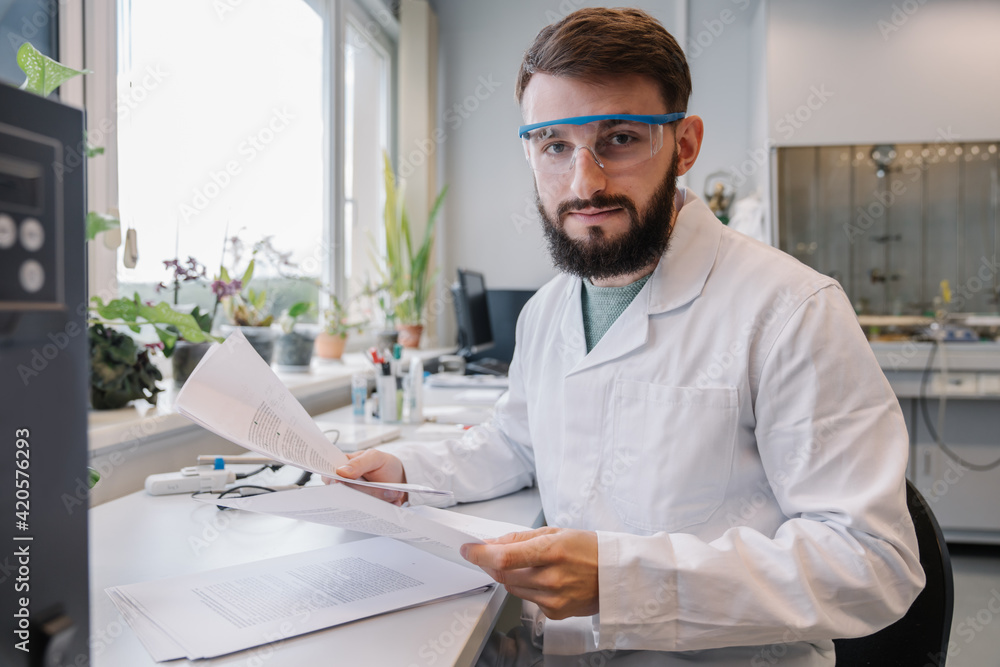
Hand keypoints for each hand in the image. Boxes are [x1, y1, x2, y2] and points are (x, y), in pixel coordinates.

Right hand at [322, 449, 407, 505]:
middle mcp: (345, 486)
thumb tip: (341, 471)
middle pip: (342, 494)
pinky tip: (392, 501)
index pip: (328, 475)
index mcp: (342, 468)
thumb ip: (360, 462)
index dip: (330, 480)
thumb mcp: (375, 457)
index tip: (338, 482)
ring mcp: (354, 499)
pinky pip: (367, 514)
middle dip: (363, 492)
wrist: (399, 478)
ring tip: (392, 493)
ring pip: (356, 505)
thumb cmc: (384, 464)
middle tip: (381, 488)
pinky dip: (381, 509)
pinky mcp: (364, 510)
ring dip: (376, 500)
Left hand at [460, 527, 598, 619]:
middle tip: (491, 554)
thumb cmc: (589, 549)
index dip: (480, 554)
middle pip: (504, 575)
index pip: (504, 557)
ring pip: (513, 588)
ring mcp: (553, 598)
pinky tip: (544, 579)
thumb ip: (520, 539)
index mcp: (552, 551)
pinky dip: (528, 588)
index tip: (468, 550)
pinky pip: (528, 599)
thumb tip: (492, 543)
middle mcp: (552, 578)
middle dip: (492, 563)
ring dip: (510, 576)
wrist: (617, 575)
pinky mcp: (555, 612)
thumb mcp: (555, 532)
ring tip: (529, 564)